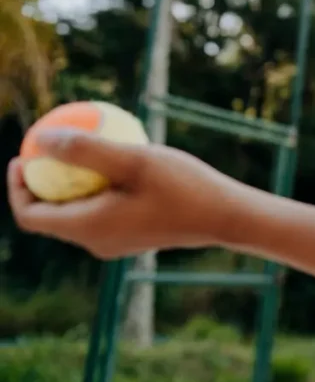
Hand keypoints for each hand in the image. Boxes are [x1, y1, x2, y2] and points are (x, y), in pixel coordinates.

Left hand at [7, 130, 246, 258]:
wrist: (226, 217)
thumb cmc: (183, 188)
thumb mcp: (134, 160)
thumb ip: (85, 150)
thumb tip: (41, 139)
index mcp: (88, 228)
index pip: (29, 215)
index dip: (16, 187)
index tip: (22, 155)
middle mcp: (96, 242)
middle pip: (50, 216)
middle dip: (41, 183)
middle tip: (48, 148)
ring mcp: (116, 243)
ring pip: (77, 215)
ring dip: (70, 186)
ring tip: (81, 152)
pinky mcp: (135, 237)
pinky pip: (102, 214)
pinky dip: (97, 191)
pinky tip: (117, 165)